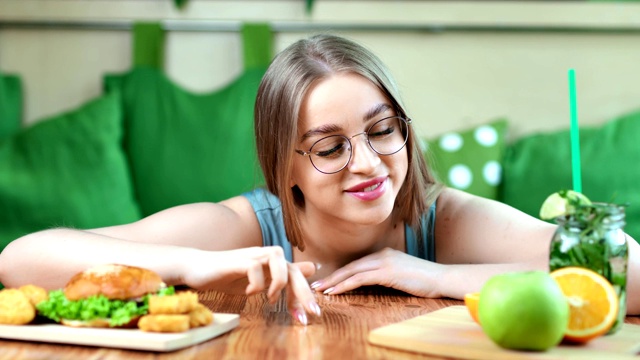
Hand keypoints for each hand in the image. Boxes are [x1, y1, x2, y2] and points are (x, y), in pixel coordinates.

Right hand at [181, 246, 320, 323]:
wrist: (196, 268)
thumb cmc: (227, 275)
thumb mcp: (259, 279)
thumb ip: (282, 276)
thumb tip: (312, 268)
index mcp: (271, 262)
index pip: (296, 273)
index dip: (305, 293)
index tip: (310, 315)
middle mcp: (263, 255)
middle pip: (291, 268)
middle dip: (302, 292)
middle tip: (307, 315)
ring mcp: (250, 256)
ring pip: (277, 257)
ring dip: (278, 282)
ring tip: (270, 299)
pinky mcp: (235, 261)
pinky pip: (253, 267)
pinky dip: (255, 284)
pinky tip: (248, 293)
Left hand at [310, 247, 442, 297]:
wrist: (442, 278)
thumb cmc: (424, 280)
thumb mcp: (402, 276)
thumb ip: (386, 276)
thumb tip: (371, 284)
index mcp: (384, 255)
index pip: (356, 264)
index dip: (340, 273)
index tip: (326, 281)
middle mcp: (381, 255)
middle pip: (350, 266)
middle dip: (331, 276)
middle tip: (316, 285)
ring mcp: (384, 262)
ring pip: (351, 271)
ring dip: (334, 281)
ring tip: (321, 290)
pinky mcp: (387, 271)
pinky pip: (360, 278)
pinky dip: (345, 285)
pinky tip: (336, 291)